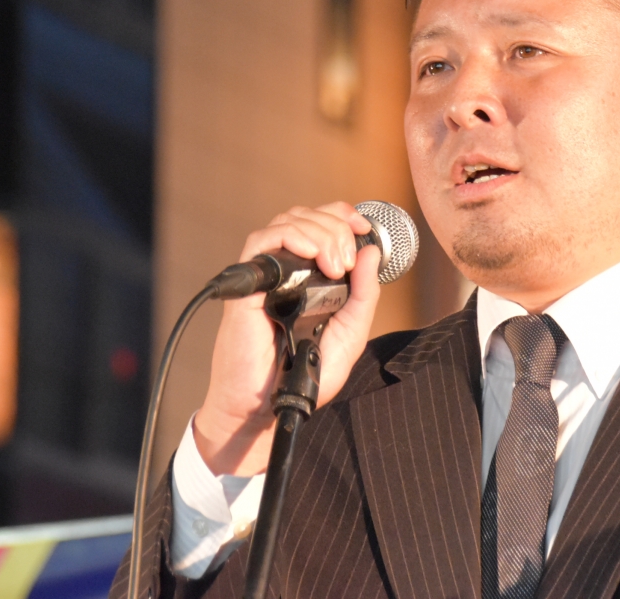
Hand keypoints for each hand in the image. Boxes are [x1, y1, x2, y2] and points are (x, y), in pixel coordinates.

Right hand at [191, 202, 381, 475]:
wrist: (269, 404)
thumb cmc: (303, 373)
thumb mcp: (350, 333)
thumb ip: (363, 295)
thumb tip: (371, 252)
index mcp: (311, 275)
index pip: (322, 223)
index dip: (343, 214)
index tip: (364, 227)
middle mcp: (287, 269)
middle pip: (307, 216)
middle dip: (336, 227)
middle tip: (347, 262)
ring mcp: (266, 276)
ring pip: (288, 221)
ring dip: (319, 232)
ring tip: (335, 265)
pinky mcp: (247, 287)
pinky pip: (262, 242)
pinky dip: (291, 237)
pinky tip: (312, 254)